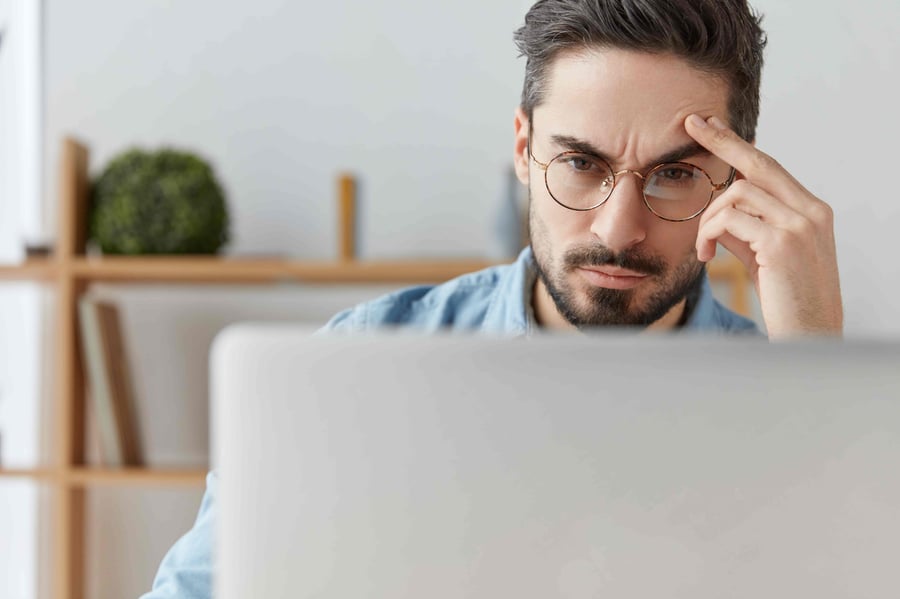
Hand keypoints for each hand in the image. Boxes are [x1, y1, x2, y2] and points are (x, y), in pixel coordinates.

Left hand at [685, 114, 842, 338]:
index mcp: (811, 210)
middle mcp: (811, 211)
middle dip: (720, 141)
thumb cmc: (784, 300)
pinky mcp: (783, 243)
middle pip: (757, 163)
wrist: (808, 338)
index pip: (770, 167)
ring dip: (707, 219)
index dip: (738, 144)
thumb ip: (746, 228)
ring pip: (736, 194)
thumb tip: (717, 208)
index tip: (712, 124)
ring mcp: (800, 225)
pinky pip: (729, 221)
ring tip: (703, 249)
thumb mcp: (764, 257)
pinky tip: (706, 257)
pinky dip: (708, 235)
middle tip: (690, 124)